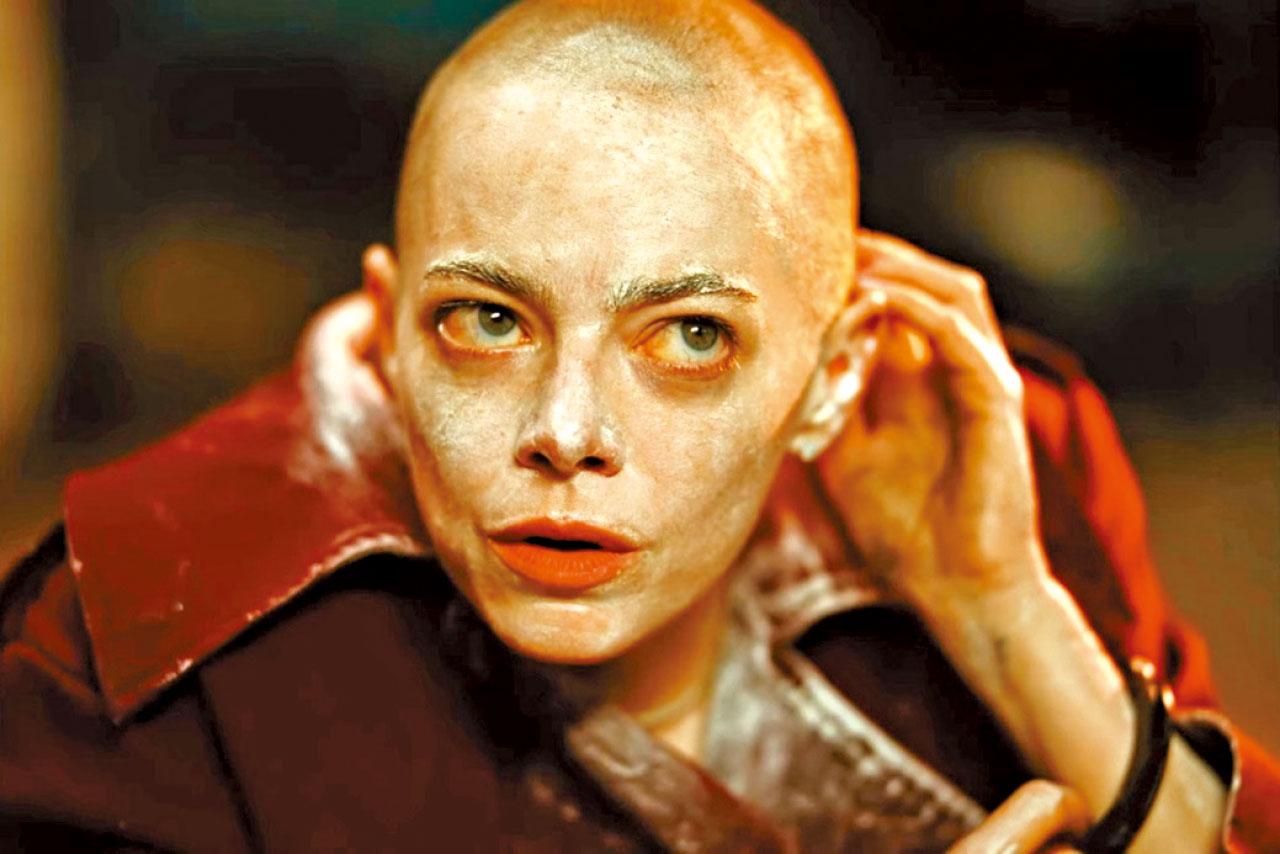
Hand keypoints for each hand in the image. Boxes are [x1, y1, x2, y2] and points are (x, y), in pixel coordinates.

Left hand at [813, 233, 1227, 853]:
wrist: (957, 592)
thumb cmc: (905, 534)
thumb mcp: (844, 457)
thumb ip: (826, 405)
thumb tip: (782, 362)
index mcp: (927, 380)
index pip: (900, 298)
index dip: (856, 271)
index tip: (800, 258)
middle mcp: (960, 370)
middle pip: (929, 279)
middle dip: (878, 254)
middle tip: (821, 242)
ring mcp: (984, 382)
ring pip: (954, 293)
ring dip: (901, 268)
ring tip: (848, 258)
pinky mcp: (996, 405)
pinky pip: (962, 340)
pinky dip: (921, 311)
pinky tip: (877, 299)